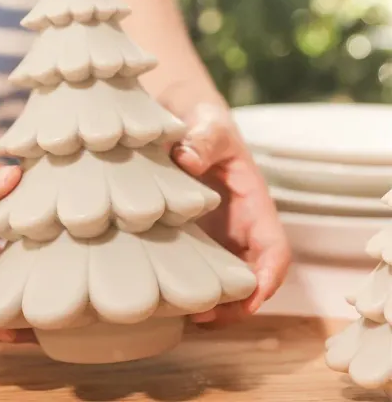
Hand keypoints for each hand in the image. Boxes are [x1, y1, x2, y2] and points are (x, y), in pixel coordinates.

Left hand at [161, 88, 290, 325]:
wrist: (186, 119)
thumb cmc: (206, 123)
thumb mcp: (209, 125)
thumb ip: (202, 140)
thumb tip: (187, 161)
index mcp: (254, 205)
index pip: (275, 251)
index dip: (268, 279)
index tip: (250, 298)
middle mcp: (238, 226)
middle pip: (250, 277)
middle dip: (234, 304)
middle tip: (201, 316)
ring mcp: (215, 233)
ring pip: (222, 278)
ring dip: (209, 300)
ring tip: (178, 309)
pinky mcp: (190, 233)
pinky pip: (194, 264)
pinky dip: (185, 281)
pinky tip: (160, 288)